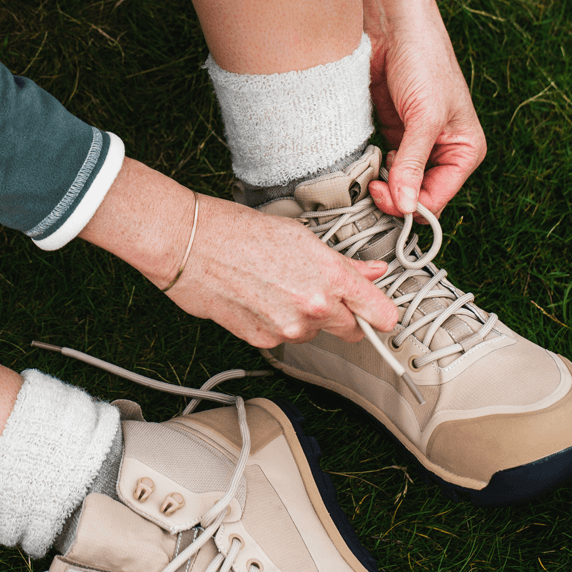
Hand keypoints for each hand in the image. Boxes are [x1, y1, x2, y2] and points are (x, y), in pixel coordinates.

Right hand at [80, 159, 397, 347]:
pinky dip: (277, 322)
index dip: (383, 315)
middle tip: (321, 292)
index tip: (379, 312)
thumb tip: (373, 273)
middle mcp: (314, 309)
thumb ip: (343, 264)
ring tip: (277, 285)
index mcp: (331, 278)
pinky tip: (259, 296)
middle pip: (352, 331)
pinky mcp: (262, 341)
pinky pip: (284, 337)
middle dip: (344, 316)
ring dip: (306, 318)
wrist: (188, 244)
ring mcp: (288, 329)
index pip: (383, 315)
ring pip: (315, 333)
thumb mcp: (301, 237)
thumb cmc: (239, 231)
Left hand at [362, 0, 486, 218]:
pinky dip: (369, 171)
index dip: (410, 206)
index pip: (437, 200)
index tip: (381, 195)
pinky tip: (360, 163)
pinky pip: (380, 168)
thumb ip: (413, 165)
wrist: (393, 23)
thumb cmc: (422, 61)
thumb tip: (405, 208)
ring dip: (379, 187)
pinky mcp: (392, 136)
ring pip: (396, 187)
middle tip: (370, 188)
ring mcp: (415, 146)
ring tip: (364, 175)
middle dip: (393, 199)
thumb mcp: (423, 117)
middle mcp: (443, 154)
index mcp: (465, 151)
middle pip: (415, 198)